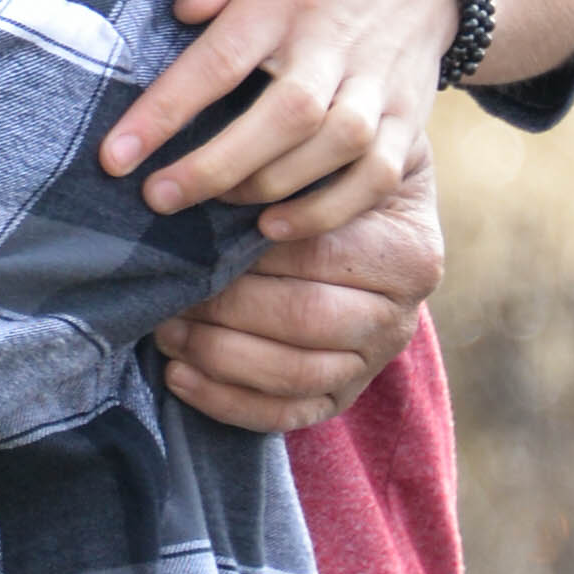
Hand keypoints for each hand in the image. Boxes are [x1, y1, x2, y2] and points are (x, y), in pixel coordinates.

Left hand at [102, 0, 458, 230]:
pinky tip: (274, 227)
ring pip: (333, 149)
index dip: (165, 113)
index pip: (221, 60)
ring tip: (212, 205)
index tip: (114, 157)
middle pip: (284, 116)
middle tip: (156, 197)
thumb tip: (185, 8)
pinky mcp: (408, 115)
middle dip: (215, 166)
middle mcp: (337, 42)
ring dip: (267, 188)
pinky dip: (328, 210)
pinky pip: (377, 175)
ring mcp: (379, 83)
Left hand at [156, 151, 444, 437]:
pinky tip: (178, 375)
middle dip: (224, 305)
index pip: (319, 254)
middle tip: (169, 284)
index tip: (190, 233)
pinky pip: (285, 415)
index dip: (248, 249)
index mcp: (407, 253)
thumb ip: (297, 171)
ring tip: (166, 327)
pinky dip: (226, 401)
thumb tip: (210, 192)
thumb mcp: (335, 159)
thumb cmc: (335, 184)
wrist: (370, 221)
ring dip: (217, 353)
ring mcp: (373, 362)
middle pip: (305, 317)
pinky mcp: (343, 398)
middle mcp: (401, 314)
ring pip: (293, 372)